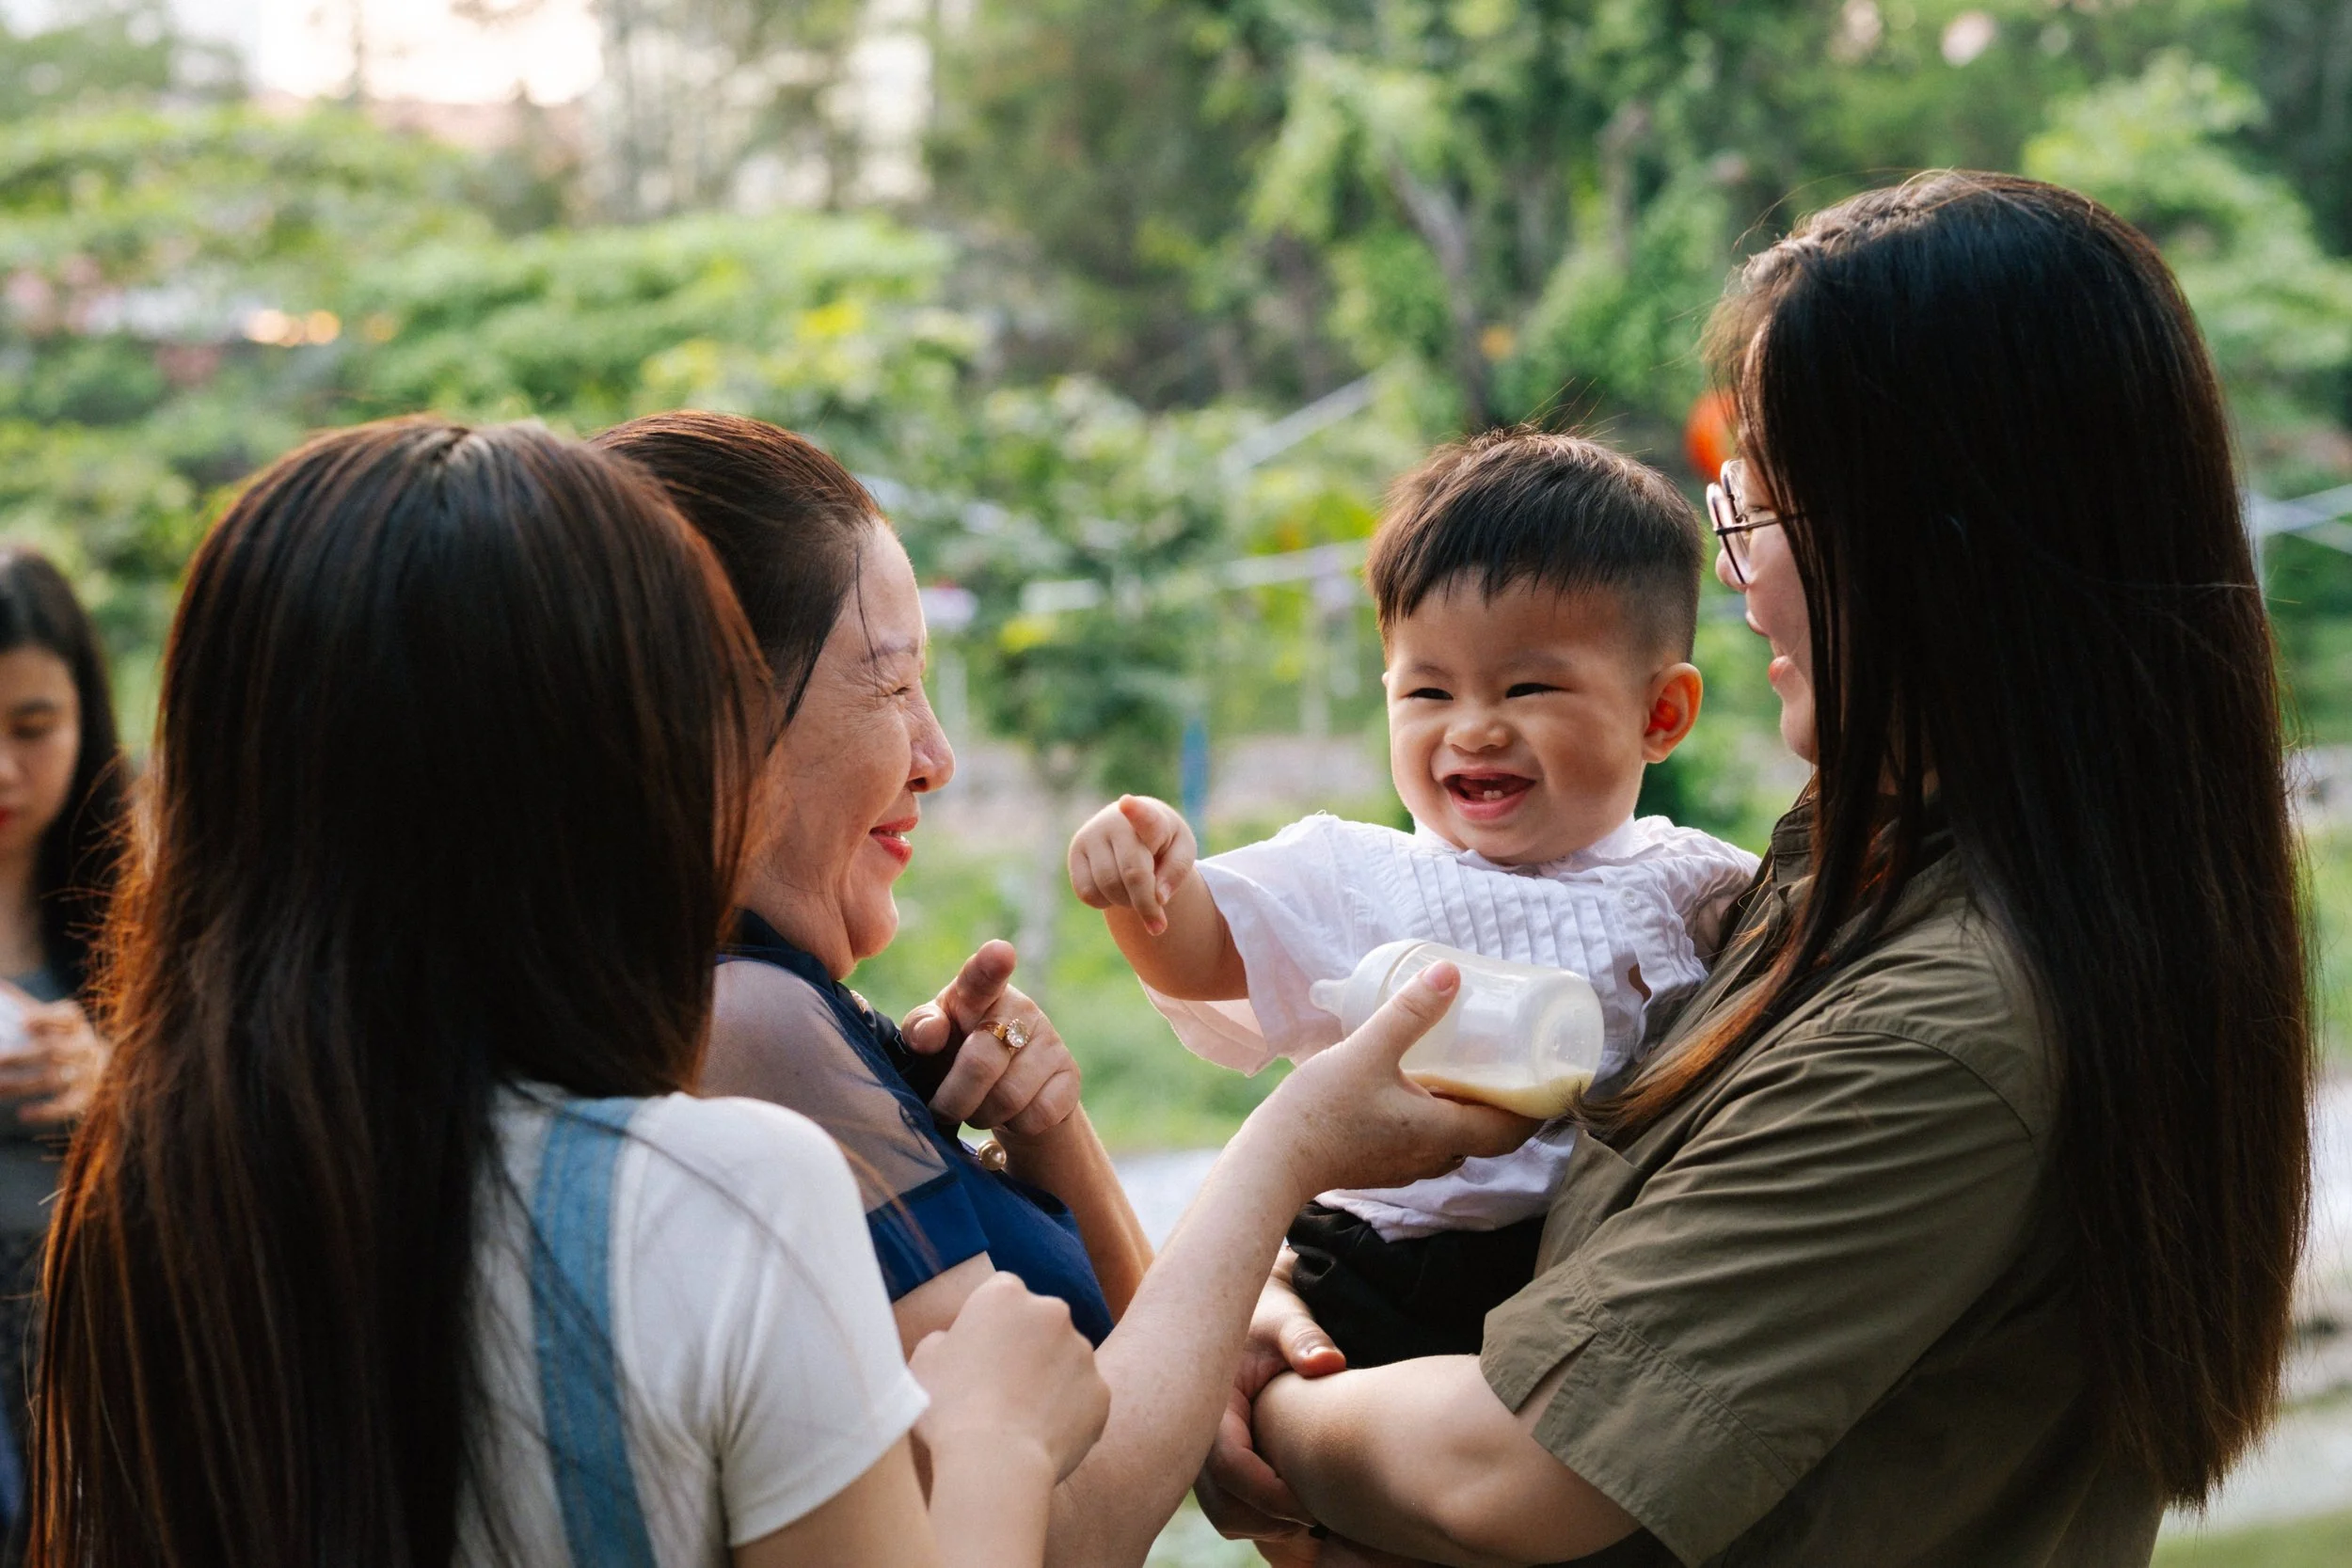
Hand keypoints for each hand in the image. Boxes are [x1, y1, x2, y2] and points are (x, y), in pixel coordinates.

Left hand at [0, 994, 108, 1126]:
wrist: (102, 1065)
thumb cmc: (61, 1038)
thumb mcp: (50, 1021)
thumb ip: (26, 1008)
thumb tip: (1, 988)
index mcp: (76, 1023)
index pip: (66, 1017)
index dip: (45, 1018)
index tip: (22, 1021)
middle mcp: (86, 1045)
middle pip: (53, 1050)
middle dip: (20, 1056)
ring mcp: (88, 1072)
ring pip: (53, 1079)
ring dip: (20, 1084)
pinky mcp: (87, 1096)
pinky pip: (68, 1105)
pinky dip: (46, 1111)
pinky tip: (23, 1113)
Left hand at [901, 942, 1082, 1137]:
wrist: (1000, 1091)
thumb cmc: (953, 1056)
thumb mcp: (930, 1043)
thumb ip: (921, 1030)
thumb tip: (930, 1034)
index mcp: (977, 992)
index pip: (983, 975)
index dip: (991, 965)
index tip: (999, 952)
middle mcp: (1020, 1008)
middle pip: (982, 1062)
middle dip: (954, 1099)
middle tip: (943, 1110)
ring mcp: (1050, 1040)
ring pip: (1009, 1097)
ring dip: (983, 1115)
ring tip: (977, 1109)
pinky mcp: (1071, 1075)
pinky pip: (1037, 1115)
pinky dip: (1015, 1126)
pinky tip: (1010, 1113)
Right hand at [910, 1271, 1109, 1483]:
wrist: (996, 1462)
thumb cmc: (950, 1409)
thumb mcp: (923, 1363)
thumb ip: (943, 1340)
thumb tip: (953, 1342)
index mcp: (1005, 1294)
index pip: (1001, 1294)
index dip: (989, 1324)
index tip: (978, 1354)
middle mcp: (1053, 1312)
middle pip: (1040, 1323)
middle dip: (1026, 1346)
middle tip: (1000, 1386)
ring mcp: (1084, 1352)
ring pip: (1065, 1360)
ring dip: (1048, 1378)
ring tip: (1019, 1418)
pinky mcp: (1101, 1392)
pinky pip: (1082, 1398)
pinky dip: (1067, 1412)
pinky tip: (1041, 1436)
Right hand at [1068, 794, 1194, 934]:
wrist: (1132, 830)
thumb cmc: (1163, 842)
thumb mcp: (1182, 851)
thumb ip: (1177, 871)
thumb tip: (1158, 897)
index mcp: (1150, 815)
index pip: (1143, 815)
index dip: (1135, 811)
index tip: (1127, 803)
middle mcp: (1115, 821)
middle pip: (1132, 874)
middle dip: (1147, 905)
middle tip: (1159, 925)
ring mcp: (1091, 835)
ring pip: (1109, 887)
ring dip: (1127, 902)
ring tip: (1137, 891)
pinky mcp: (1075, 852)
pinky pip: (1088, 894)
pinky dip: (1105, 902)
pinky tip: (1115, 889)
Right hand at [1196, 1261, 1341, 1541]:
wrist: (1250, 1314)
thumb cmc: (1271, 1317)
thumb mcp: (1285, 1319)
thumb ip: (1304, 1338)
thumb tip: (1328, 1363)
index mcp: (1209, 1406)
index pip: (1229, 1467)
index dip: (1270, 1493)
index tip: (1313, 1503)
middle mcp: (1196, 1437)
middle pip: (1222, 1506)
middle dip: (1270, 1519)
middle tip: (1318, 1513)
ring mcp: (1201, 1457)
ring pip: (1226, 1516)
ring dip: (1267, 1524)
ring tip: (1311, 1509)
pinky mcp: (1214, 1468)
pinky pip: (1230, 1512)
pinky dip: (1262, 1519)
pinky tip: (1297, 1500)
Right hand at [1253, 964, 1538, 1200]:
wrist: (1271, 1163)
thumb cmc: (1320, 1111)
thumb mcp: (1368, 1051)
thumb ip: (1409, 1013)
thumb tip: (1451, 972)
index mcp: (1441, 1133)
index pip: (1510, 1130)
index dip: (1537, 1109)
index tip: (1553, 1083)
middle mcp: (1432, 1157)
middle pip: (1488, 1137)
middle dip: (1506, 1106)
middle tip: (1513, 1067)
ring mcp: (1406, 1167)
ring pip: (1457, 1143)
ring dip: (1471, 1115)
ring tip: (1471, 1075)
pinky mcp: (1382, 1167)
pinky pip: (1429, 1145)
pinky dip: (1441, 1121)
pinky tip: (1421, 1093)